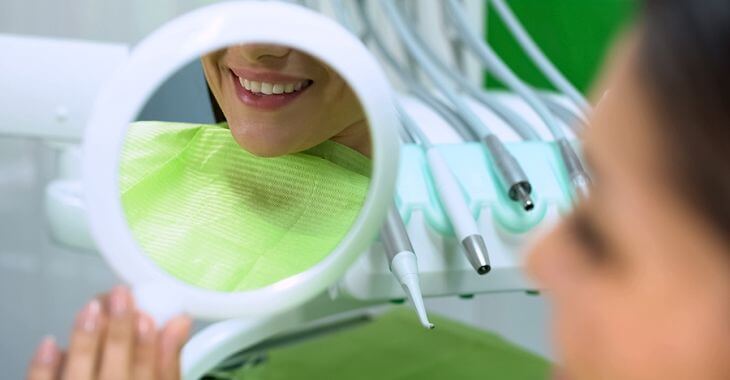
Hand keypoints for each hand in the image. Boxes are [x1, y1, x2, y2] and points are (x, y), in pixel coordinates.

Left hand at [26, 286, 191, 379]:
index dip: (147, 346)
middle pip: (117, 372)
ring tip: (92, 308)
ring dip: (86, 342)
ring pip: (80, 376)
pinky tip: (51, 342)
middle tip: (121, 296)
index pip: (150, 375)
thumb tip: (179, 322)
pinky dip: (45, 367)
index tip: (147, 316)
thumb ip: (170, 362)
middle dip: (119, 332)